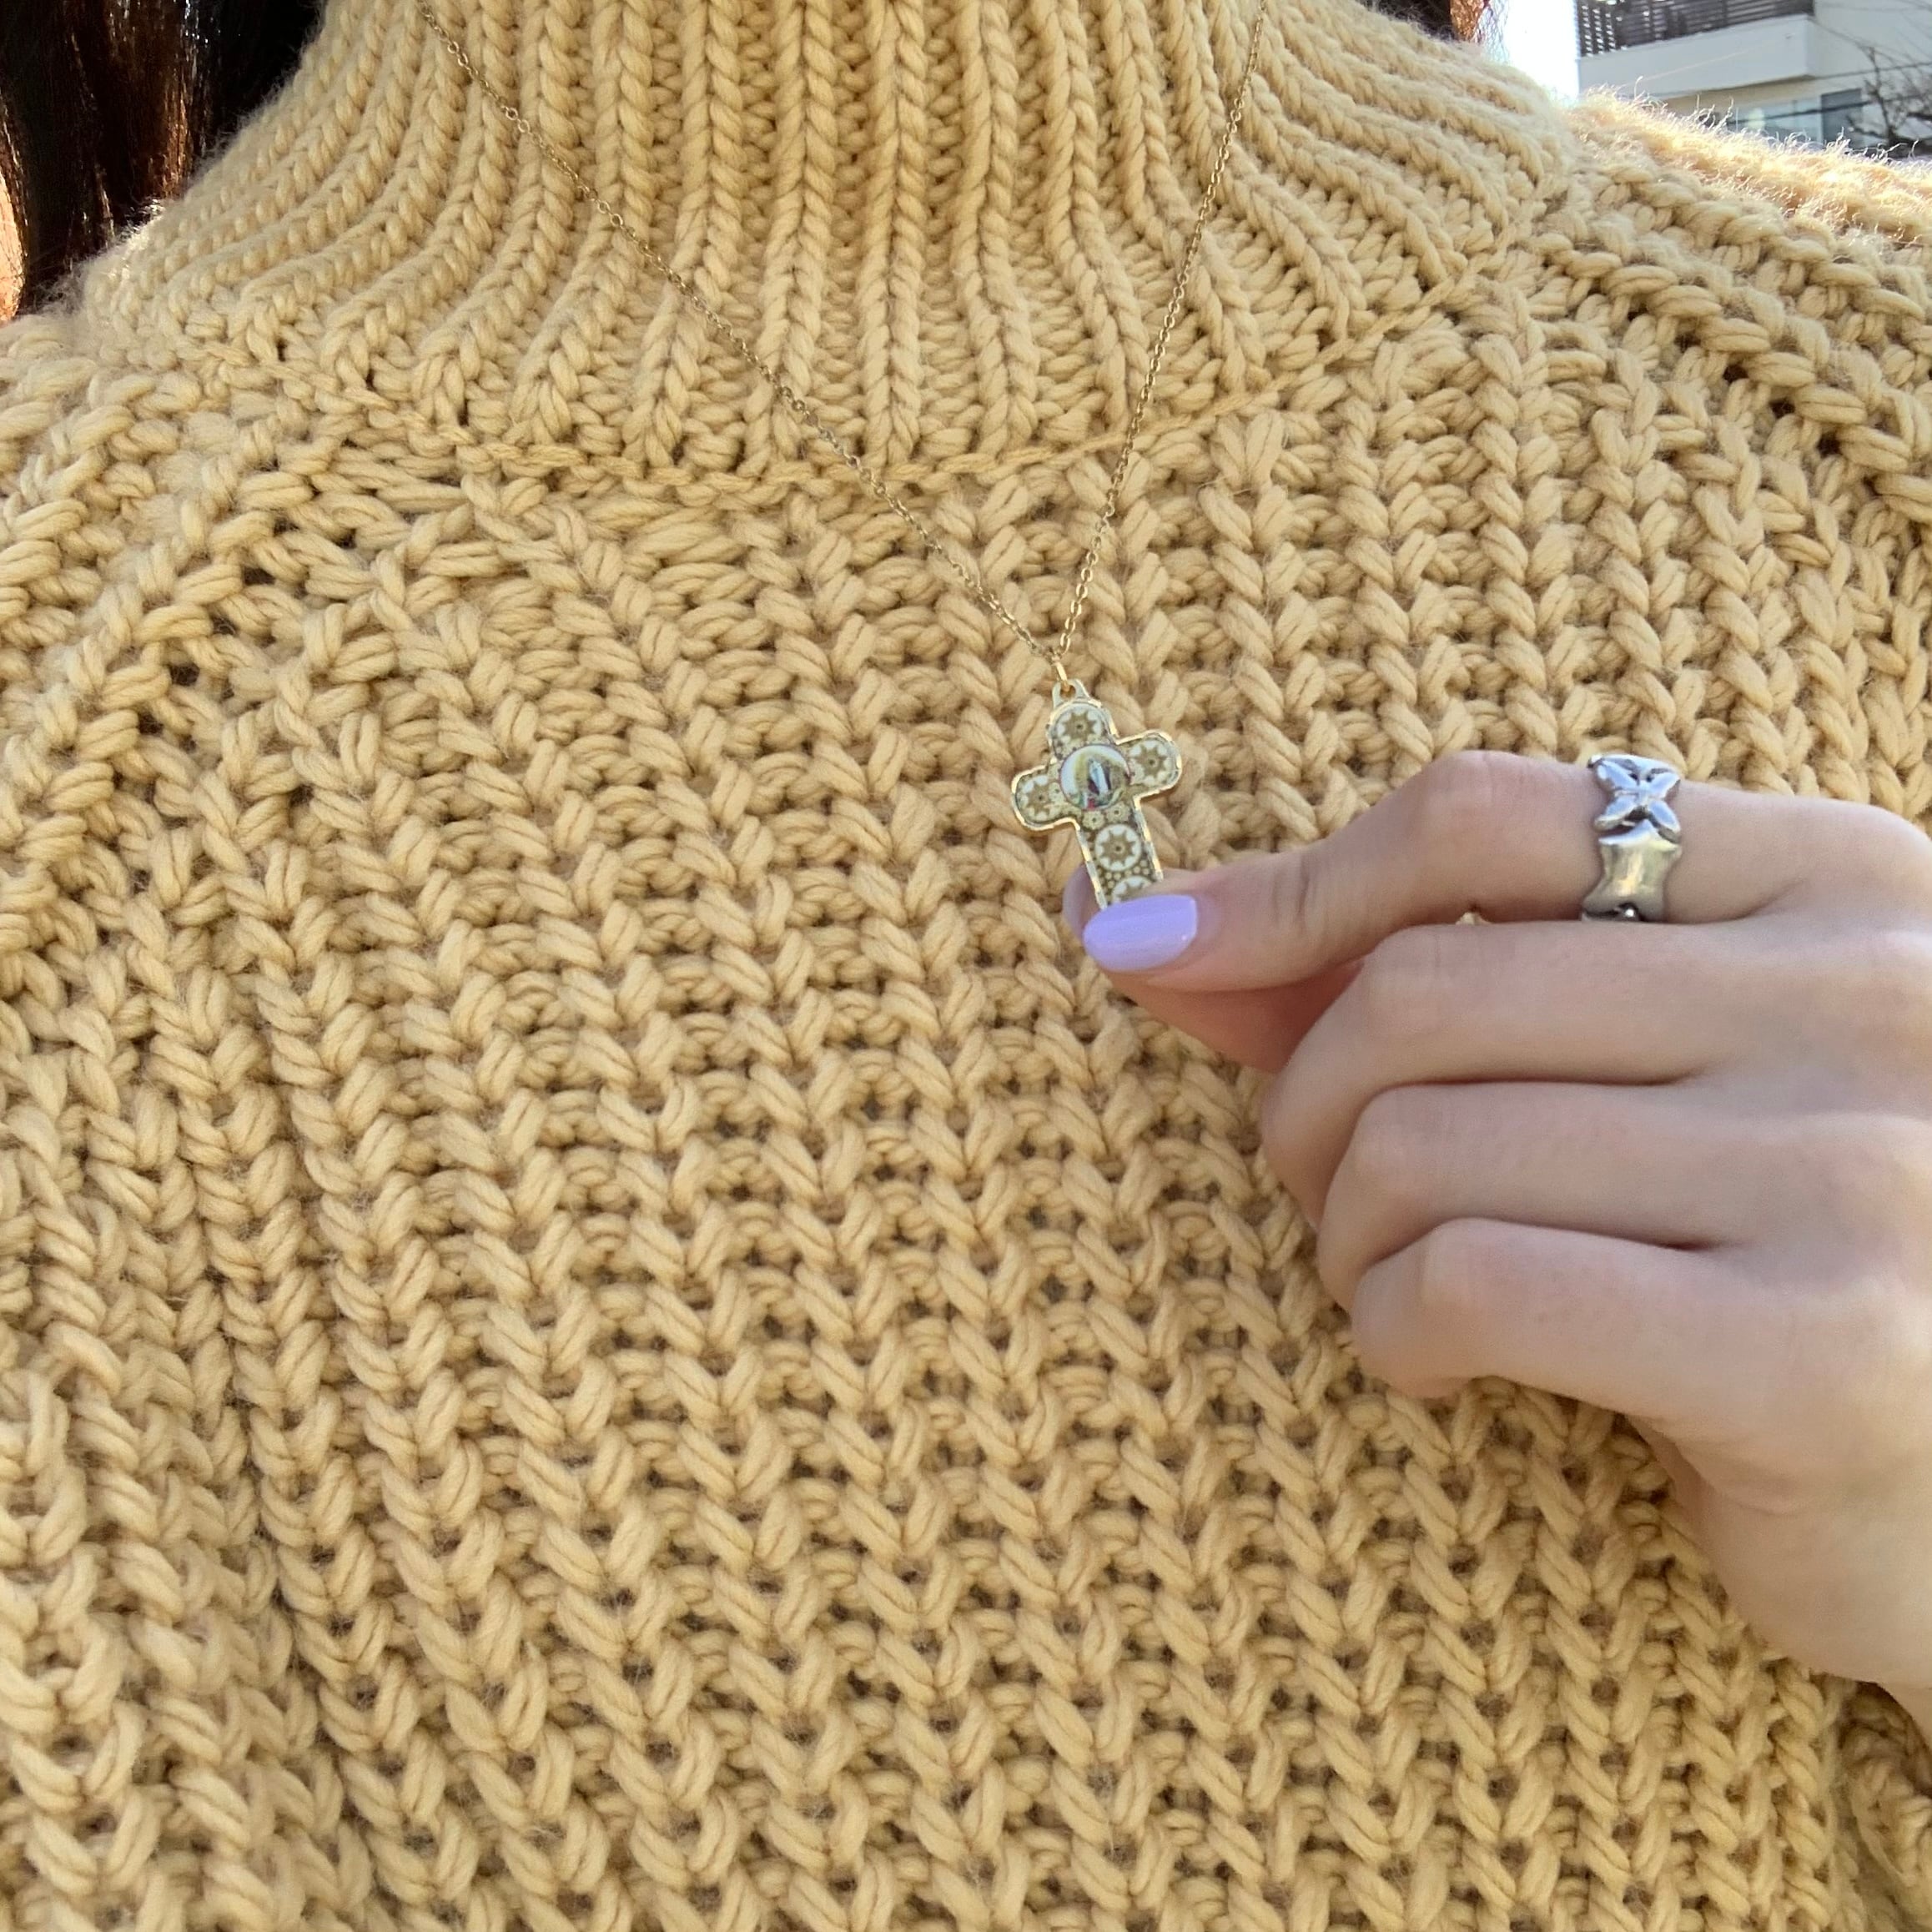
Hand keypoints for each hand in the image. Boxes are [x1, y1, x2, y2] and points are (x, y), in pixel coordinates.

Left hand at [1063, 750, 1931, 1721]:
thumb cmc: (1759, 1249)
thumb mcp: (1632, 1071)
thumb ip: (1404, 979)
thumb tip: (1134, 921)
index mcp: (1829, 879)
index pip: (1485, 818)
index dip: (1287, 888)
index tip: (1151, 947)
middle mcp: (1865, 994)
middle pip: (1423, 990)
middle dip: (1305, 1105)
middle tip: (1322, 1189)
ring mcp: (1856, 1166)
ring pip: (1426, 1143)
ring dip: (1344, 1235)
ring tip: (1389, 1284)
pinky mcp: (1822, 1350)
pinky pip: (1480, 1283)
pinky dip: (1394, 1328)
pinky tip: (1429, 1363)